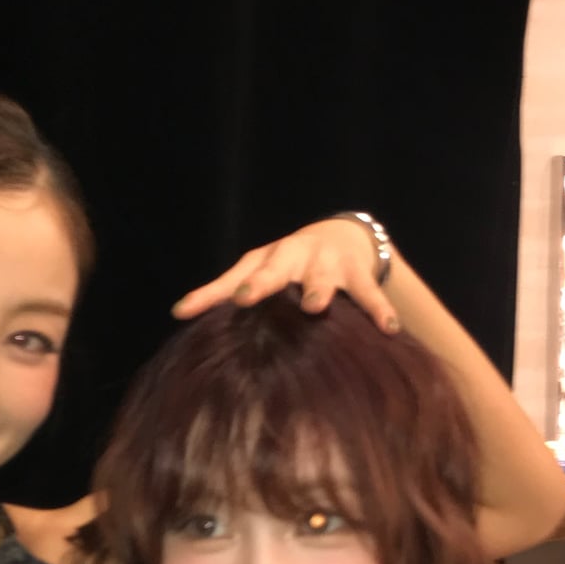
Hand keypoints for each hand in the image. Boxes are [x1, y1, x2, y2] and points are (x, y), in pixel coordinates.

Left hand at [172, 218, 399, 332]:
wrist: (343, 235)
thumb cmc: (287, 264)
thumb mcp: (259, 271)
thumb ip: (223, 293)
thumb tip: (177, 315)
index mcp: (264, 259)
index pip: (230, 277)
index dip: (207, 294)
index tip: (184, 312)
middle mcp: (291, 256)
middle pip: (273, 268)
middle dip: (260, 281)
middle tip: (245, 296)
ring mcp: (326, 264)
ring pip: (319, 277)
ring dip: (316, 290)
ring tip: (314, 307)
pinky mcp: (357, 273)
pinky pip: (368, 293)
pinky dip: (378, 310)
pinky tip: (387, 328)